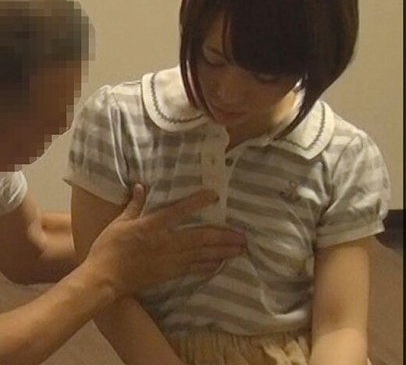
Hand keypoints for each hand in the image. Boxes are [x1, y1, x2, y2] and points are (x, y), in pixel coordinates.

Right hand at [86, 186, 244, 296]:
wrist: (103, 279)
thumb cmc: (109, 248)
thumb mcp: (120, 222)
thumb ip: (134, 204)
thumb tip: (141, 185)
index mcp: (153, 226)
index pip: (180, 210)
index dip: (198, 201)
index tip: (214, 195)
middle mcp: (166, 243)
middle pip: (200, 238)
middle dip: (223, 237)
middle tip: (242, 236)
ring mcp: (169, 261)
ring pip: (200, 255)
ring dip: (221, 252)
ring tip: (239, 250)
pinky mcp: (168, 274)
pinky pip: (192, 269)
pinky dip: (207, 266)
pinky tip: (219, 264)